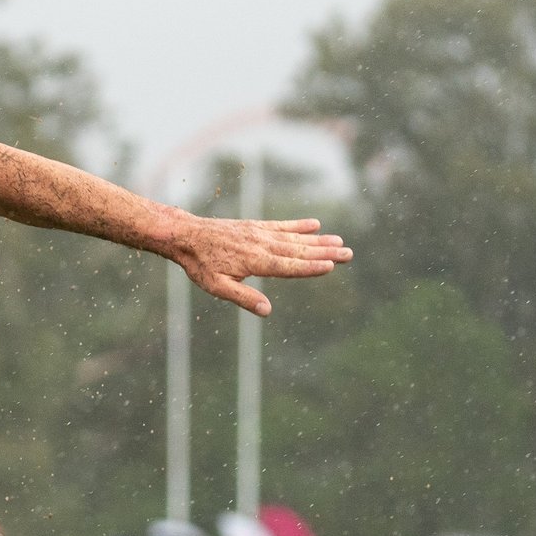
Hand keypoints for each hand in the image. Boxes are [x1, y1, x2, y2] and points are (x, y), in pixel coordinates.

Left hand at [159, 207, 349, 315]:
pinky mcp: (256, 226)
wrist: (187, 236)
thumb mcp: (217, 287)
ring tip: (340, 242)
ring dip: (318, 240)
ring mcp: (260, 233)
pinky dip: (299, 225)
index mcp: (254, 262)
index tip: (330, 266)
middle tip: (348, 254)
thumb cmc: (200, 265)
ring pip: (294, 238)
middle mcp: (261, 245)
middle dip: (324, 253)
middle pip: (298, 251)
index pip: (287, 266)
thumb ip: (243, 297)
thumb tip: (267, 310)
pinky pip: (281, 226)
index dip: (309, 267)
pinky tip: (315, 225)